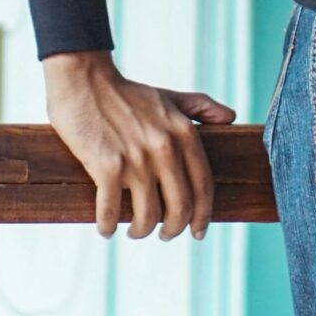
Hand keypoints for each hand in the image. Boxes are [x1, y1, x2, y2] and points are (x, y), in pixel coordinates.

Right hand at [42, 50, 235, 240]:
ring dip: (140, 231)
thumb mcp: (169, 97)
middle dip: (173, 230)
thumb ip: (201, 107)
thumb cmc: (126, 93)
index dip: (203, 216)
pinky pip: (110, 212)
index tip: (197, 232)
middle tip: (164, 235)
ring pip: (147, 216)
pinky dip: (108, 227)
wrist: (84, 80)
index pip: (203, 186)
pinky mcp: (106, 166)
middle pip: (180, 208)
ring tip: (134, 231)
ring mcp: (135, 159)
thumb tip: (231, 118)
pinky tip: (106, 229)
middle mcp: (164, 148)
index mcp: (183, 132)